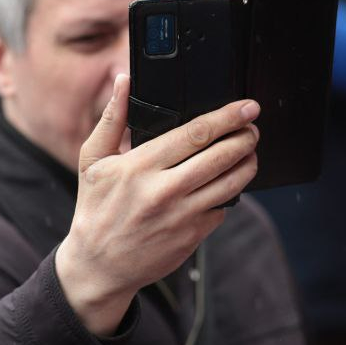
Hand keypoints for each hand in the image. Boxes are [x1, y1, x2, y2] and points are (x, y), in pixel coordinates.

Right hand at [55, 74, 259, 335]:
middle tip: (253, 128)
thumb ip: (112, 118)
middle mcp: (164, 191)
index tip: (247, 107)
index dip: (228, 117)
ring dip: (248, 164)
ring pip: (231, 184)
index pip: (196, 134)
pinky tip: (227, 182)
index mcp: (140, 166)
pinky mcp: (192, 236)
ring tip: (249, 153)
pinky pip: (223, 208)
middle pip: (221, 156)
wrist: (98, 265)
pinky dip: (230, 193)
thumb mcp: (93, 160)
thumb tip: (123, 80)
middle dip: (245, 138)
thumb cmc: (95, 207)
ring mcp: (182, 216)